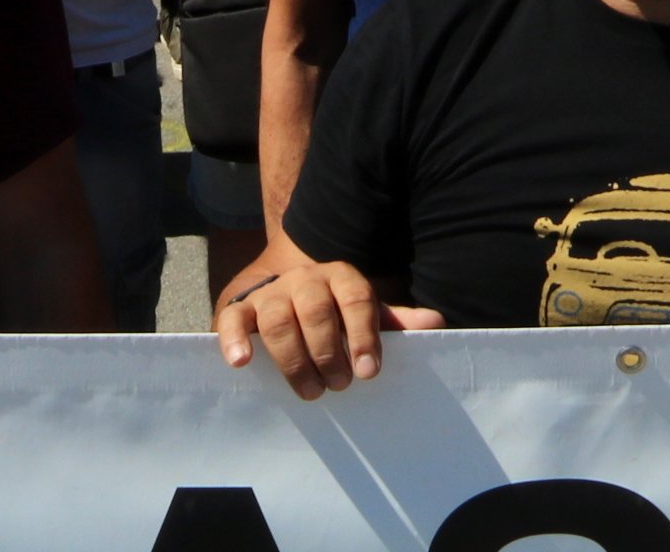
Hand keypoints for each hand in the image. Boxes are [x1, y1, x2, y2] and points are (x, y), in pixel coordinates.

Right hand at [214, 250, 438, 398]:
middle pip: (315, 309)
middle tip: (339, 386)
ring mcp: (269, 293)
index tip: (368, 372)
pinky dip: (235, 340)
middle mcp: (304, 280)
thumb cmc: (333, 315)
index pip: (356, 298)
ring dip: (293, 359)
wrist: (284, 290)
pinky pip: (232, 319)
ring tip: (310, 391)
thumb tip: (436, 323)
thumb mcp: (364, 315)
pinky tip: (243, 363)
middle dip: (328, 352)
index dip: (364, 335)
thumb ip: (395, 322)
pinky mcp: (238, 308)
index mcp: (340, 278)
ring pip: (277, 318)